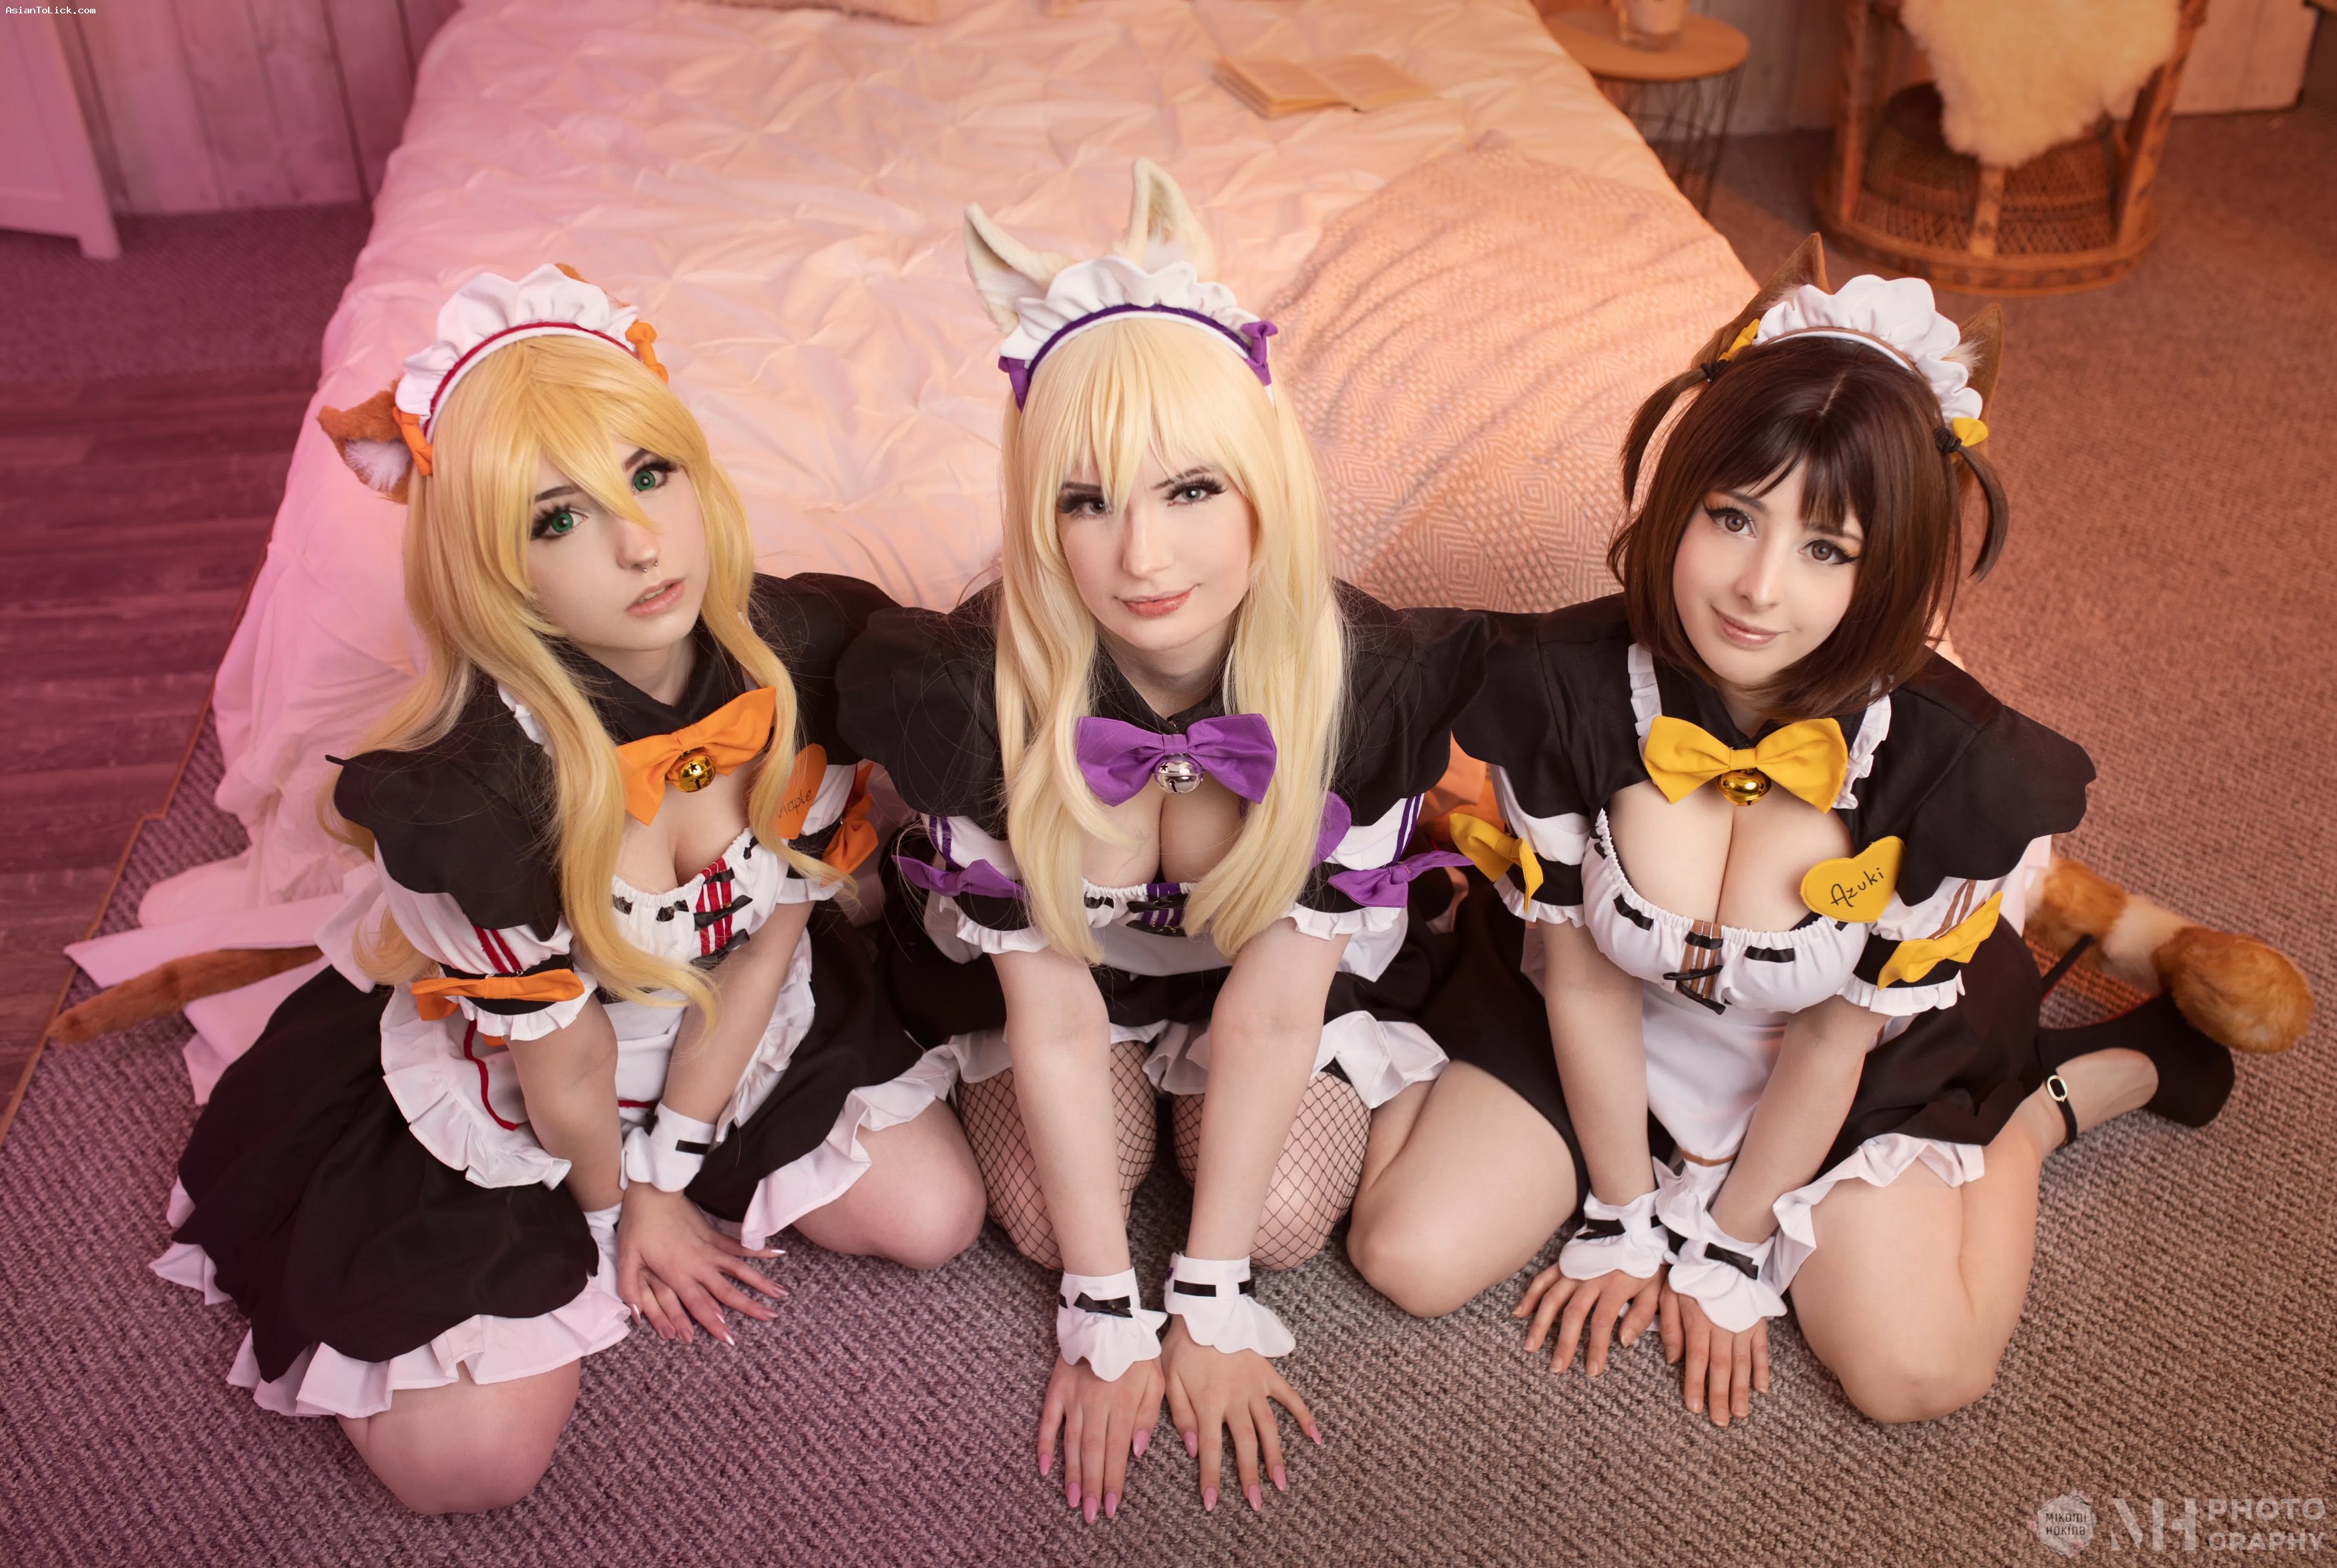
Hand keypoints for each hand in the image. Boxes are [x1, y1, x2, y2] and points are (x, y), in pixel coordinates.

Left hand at [615, 1183, 785, 1344]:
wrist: (653, 1192)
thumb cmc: (638, 1227)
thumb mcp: (625, 1258)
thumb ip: (629, 1288)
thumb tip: (634, 1314)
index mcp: (678, 1274)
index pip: (699, 1305)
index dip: (713, 1323)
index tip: (729, 1338)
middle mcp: (699, 1264)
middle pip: (727, 1290)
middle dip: (749, 1306)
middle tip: (769, 1318)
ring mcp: (710, 1248)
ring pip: (740, 1269)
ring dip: (761, 1282)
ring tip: (781, 1294)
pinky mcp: (714, 1234)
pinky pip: (739, 1246)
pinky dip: (758, 1251)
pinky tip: (778, 1253)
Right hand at [1037, 1353, 1162, 1522]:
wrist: (1108, 1316)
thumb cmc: (1137, 1351)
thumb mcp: (1157, 1379)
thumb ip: (1148, 1415)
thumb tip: (1137, 1451)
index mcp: (1124, 1404)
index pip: (1117, 1452)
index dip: (1113, 1481)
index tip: (1110, 1507)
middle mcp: (1097, 1405)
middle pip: (1093, 1453)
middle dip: (1091, 1486)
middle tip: (1088, 1515)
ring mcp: (1074, 1398)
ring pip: (1071, 1443)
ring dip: (1071, 1474)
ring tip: (1071, 1500)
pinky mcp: (1057, 1389)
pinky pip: (1048, 1421)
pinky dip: (1044, 1444)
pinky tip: (1044, 1468)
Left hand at [1160, 1318, 1319, 1513]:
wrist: (1205, 1311)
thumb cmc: (1182, 1346)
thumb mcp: (1168, 1379)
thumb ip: (1181, 1415)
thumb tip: (1193, 1449)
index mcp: (1208, 1403)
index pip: (1210, 1450)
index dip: (1211, 1478)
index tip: (1212, 1504)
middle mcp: (1235, 1400)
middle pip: (1245, 1445)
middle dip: (1250, 1476)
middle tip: (1257, 1504)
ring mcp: (1255, 1387)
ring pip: (1269, 1428)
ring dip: (1276, 1457)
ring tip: (1282, 1483)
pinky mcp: (1267, 1374)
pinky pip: (1289, 1397)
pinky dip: (1304, 1416)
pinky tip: (1316, 1437)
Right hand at [1514, 1263, 1663, 1375]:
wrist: (1633, 1226)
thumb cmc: (1645, 1262)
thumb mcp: (1655, 1288)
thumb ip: (1642, 1315)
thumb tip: (1623, 1341)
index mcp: (1615, 1286)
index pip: (1602, 1322)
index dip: (1596, 1347)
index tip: (1592, 1370)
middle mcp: (1590, 1279)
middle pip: (1573, 1314)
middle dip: (1563, 1343)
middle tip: (1556, 1367)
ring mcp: (1574, 1270)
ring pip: (1552, 1298)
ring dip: (1540, 1324)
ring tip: (1531, 1346)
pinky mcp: (1564, 1263)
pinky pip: (1543, 1279)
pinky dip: (1530, 1295)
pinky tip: (1520, 1313)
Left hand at [1658, 1280, 1770, 1425]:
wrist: (1723, 1253)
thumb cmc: (1690, 1276)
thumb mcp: (1669, 1294)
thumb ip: (1670, 1327)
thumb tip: (1672, 1360)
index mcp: (1699, 1322)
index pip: (1697, 1360)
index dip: (1695, 1384)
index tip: (1694, 1408)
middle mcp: (1722, 1328)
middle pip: (1721, 1367)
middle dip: (1720, 1396)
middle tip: (1721, 1422)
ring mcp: (1743, 1326)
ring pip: (1743, 1364)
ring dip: (1741, 1390)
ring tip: (1740, 1414)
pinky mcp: (1757, 1323)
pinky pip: (1762, 1350)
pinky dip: (1763, 1370)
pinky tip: (1762, 1389)